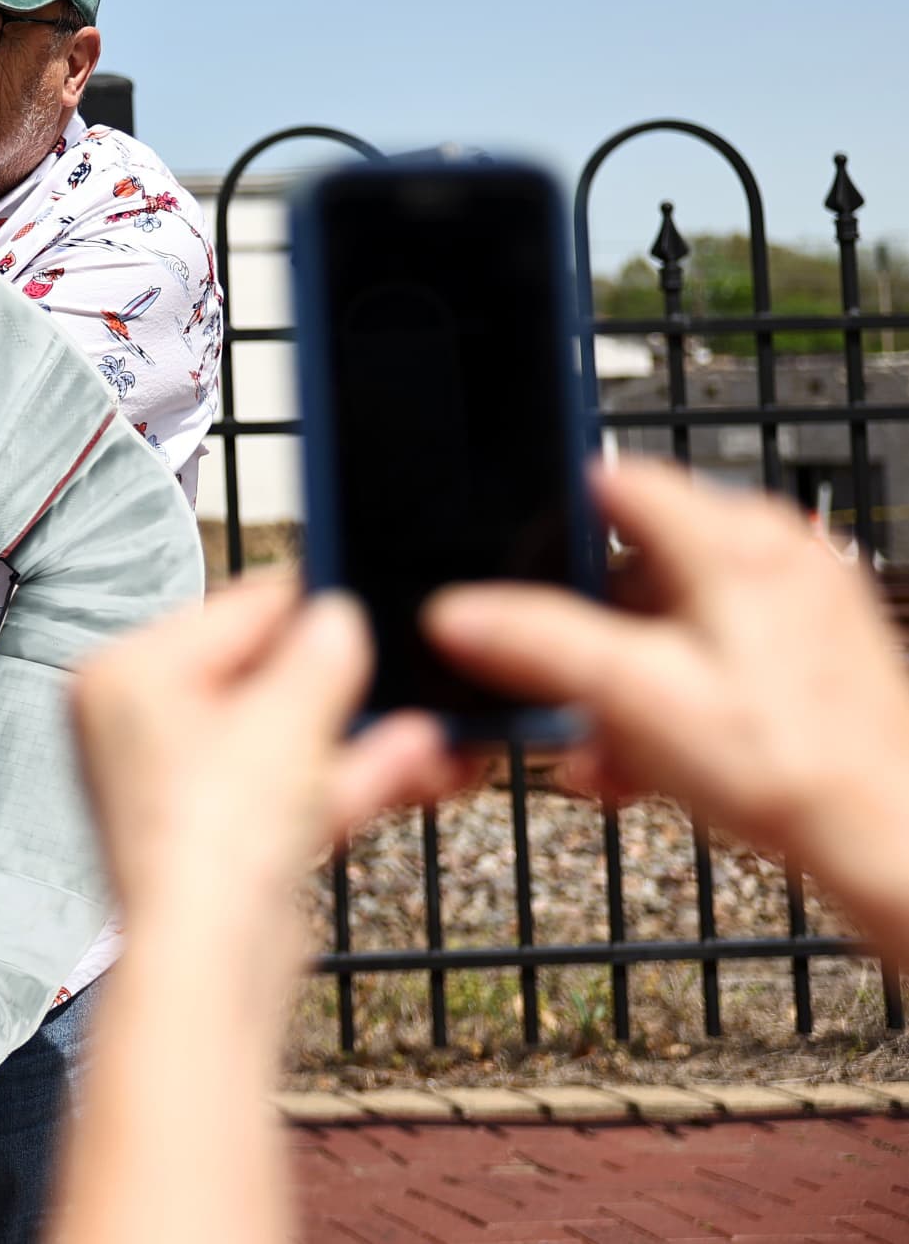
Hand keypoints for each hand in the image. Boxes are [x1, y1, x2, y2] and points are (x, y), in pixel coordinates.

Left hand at [73, 578, 466, 988]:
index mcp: (124, 675)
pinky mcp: (216, 842)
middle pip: (260, 677)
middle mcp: (135, 726)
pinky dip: (346, 777)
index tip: (365, 591)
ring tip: (429, 718)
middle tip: (403, 660)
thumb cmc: (212, 838)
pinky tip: (418, 761)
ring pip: (284, 739)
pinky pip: (289, 790)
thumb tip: (337, 616)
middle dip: (344, 680)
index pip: (231, 610)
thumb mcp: (288, 717)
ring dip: (360, 731)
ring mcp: (176, 787)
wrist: (209, 963)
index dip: (310, 602)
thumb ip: (320, 654)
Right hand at [424, 458, 908, 957]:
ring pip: (670, 617)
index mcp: (735, 538)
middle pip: (634, 563)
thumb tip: (458, 611)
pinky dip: (670, 696)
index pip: (611, 481)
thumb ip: (540, 643)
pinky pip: (711, 654)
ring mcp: (797, 602)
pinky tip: (649, 759)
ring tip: (606, 747)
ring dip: (621, 678)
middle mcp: (775, 553)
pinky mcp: (809, 653)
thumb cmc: (793, 768)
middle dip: (585, 631)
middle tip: (562, 692)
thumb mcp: (634, 697)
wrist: (889, 843)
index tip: (520, 579)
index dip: (551, 528)